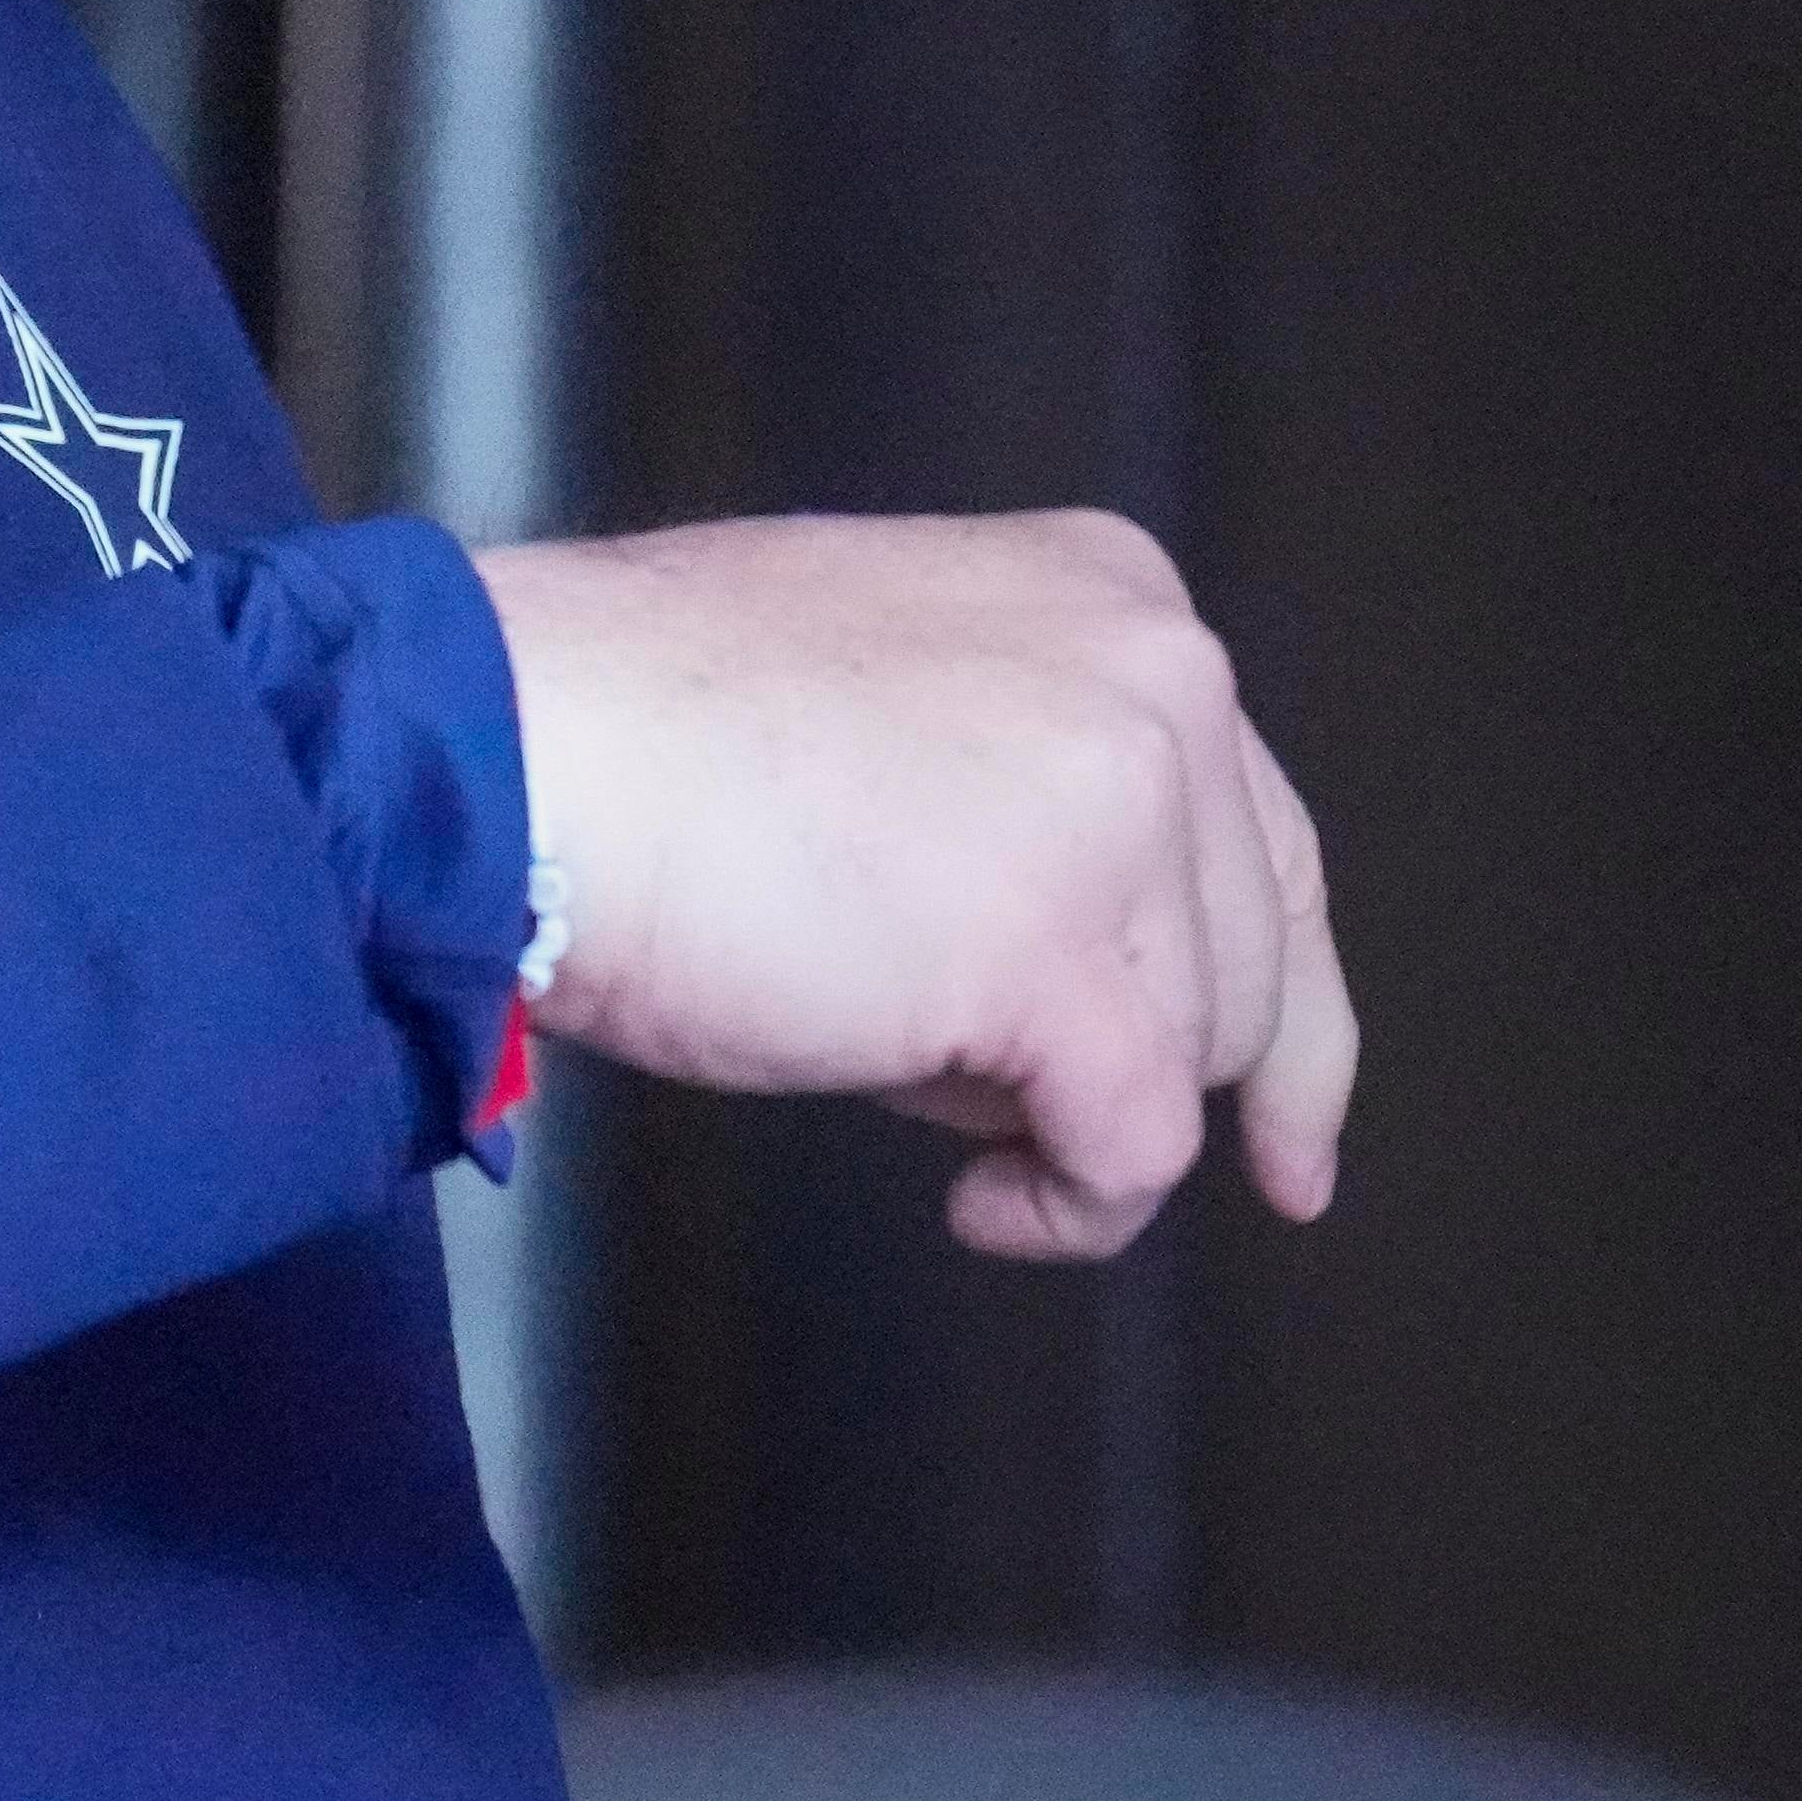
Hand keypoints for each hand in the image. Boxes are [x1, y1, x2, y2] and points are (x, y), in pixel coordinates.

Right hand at [468, 510, 1351, 1260]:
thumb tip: (1088, 935)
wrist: (514, 749)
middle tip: (962, 1073)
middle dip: (1118, 1049)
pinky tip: (980, 1207)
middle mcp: (1155, 673)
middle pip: (1241, 959)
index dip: (1278, 1005)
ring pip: (1193, 1056)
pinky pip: (1132, 1152)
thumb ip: (1022, 755)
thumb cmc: (636, 730)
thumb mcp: (891, 674)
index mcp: (1113, 592)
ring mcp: (1120, 805)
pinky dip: (1065, 1208)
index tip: (1286, 1130)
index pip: (1260, 830)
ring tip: (887, 1046)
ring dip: (1052, 1104)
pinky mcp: (1057, 949)